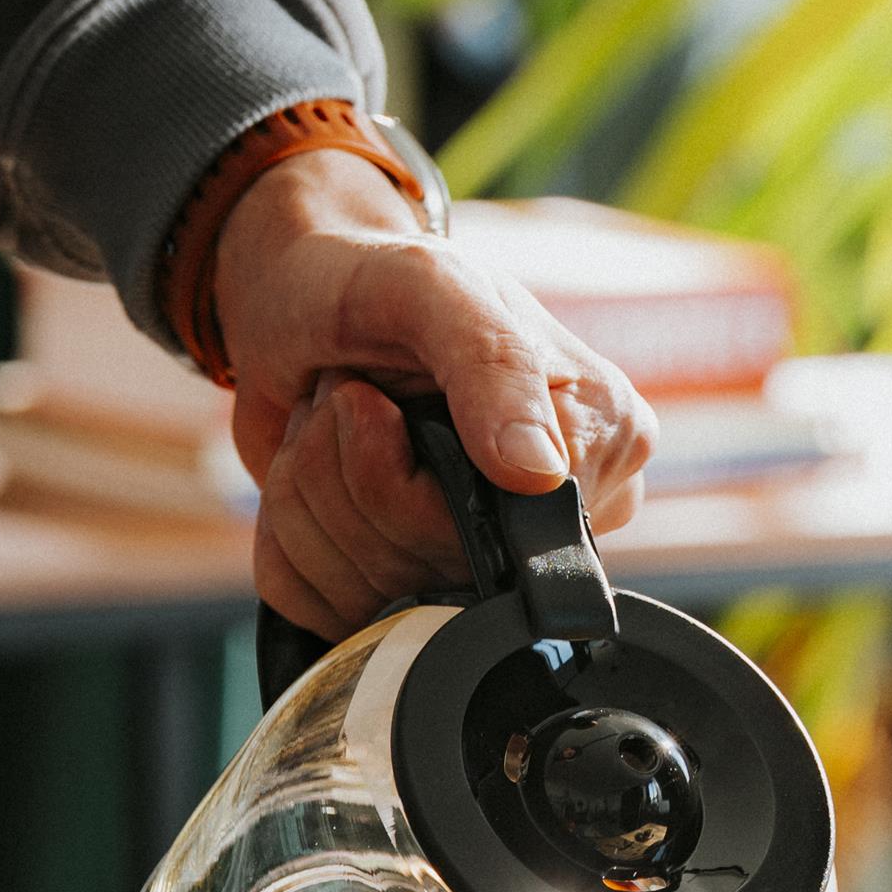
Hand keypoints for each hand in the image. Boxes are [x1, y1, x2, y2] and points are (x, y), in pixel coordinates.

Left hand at [208, 150, 657, 637]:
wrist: (293, 292)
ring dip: (311, 497)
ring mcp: (487, 554)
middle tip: (348, 401)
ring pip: (371, 597)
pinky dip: (289, 538)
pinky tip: (312, 468)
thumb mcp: (431, 287)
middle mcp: (558, 511)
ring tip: (331, 422)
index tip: (377, 404)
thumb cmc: (373, 280)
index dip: (411, 480)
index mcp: (602, 437)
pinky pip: (328, 611)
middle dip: (347, 482)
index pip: (510, 532)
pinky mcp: (414, 583)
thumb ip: (493, 363)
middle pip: (435, 573)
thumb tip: (540, 475)